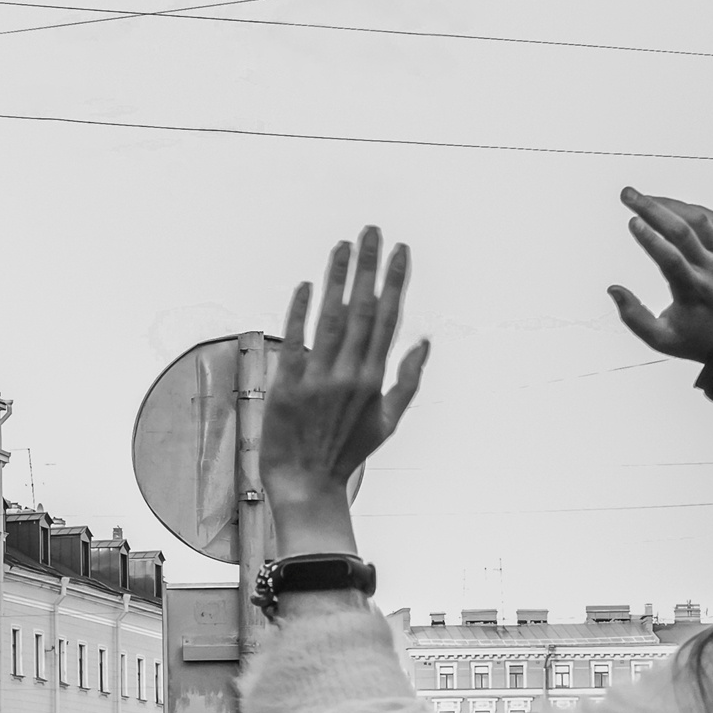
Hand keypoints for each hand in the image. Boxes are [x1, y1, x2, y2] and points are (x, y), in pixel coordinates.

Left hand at [259, 226, 428, 553]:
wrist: (306, 483)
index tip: (401, 249)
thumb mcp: (389, 421)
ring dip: (337, 278)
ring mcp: (318, 379)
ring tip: (343, 245)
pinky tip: (305, 284)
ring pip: (331, 317)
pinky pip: (294, 341)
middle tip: (371, 230)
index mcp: (374, 378)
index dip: (395, 281)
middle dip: (369, 267)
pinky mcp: (287, 386)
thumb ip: (409, 380)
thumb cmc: (347, 451)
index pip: (389, 318)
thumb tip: (425, 340)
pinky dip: (299, 311)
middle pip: (363, 309)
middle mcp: (349, 374)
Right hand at [608, 189, 712, 361]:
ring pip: (700, 220)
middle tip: (628, 194)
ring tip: (647, 197)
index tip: (631, 222)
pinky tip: (675, 206)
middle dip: (653, 209)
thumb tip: (612, 289)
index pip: (670, 258)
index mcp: (692, 291)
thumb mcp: (660, 339)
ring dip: (672, 204)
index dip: (650, 239)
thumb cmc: (696, 341)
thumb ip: (633, 317)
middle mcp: (710, 270)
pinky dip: (694, 210)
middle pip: (683, 231)